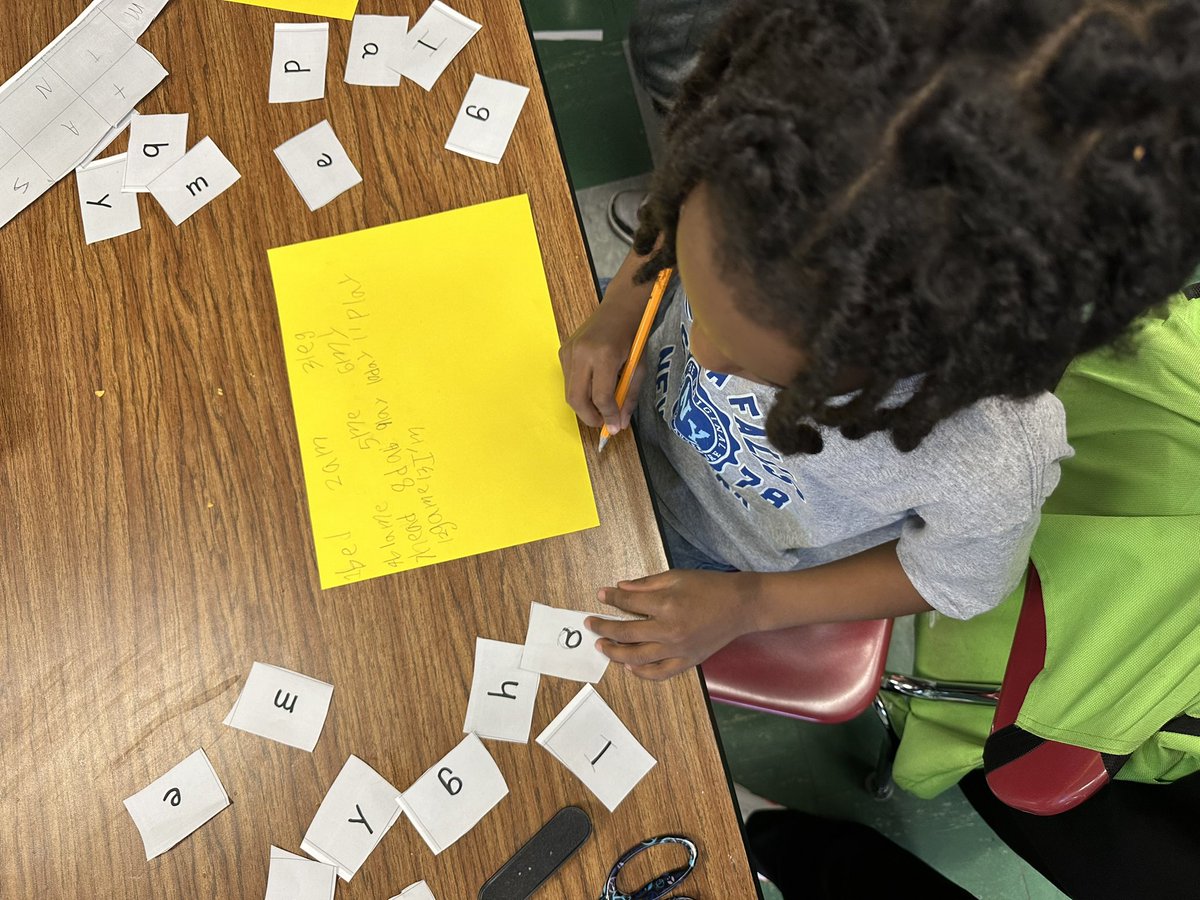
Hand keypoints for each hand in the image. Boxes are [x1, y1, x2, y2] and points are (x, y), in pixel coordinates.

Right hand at [558, 281, 648, 434]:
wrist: (618, 308)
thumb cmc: (633, 336)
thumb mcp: (638, 367)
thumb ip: (629, 397)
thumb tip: (620, 424)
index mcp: (604, 355)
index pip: (601, 397)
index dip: (608, 416)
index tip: (615, 428)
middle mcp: (582, 353)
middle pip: (577, 399)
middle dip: (589, 417)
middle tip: (603, 423)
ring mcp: (569, 351)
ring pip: (569, 392)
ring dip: (584, 406)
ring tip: (600, 406)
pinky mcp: (563, 351)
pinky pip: (568, 381)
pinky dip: (580, 391)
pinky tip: (593, 387)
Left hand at [585, 570, 758, 680]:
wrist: (741, 606)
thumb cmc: (710, 587)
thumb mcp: (676, 576)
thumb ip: (646, 585)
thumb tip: (620, 588)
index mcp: (666, 605)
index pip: (628, 604)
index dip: (610, 599)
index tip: (601, 595)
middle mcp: (669, 630)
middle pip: (626, 633)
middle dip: (603, 628)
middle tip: (591, 624)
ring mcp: (678, 649)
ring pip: (637, 658)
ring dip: (615, 652)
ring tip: (602, 646)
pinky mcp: (687, 661)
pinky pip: (659, 673)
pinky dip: (641, 672)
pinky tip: (629, 666)